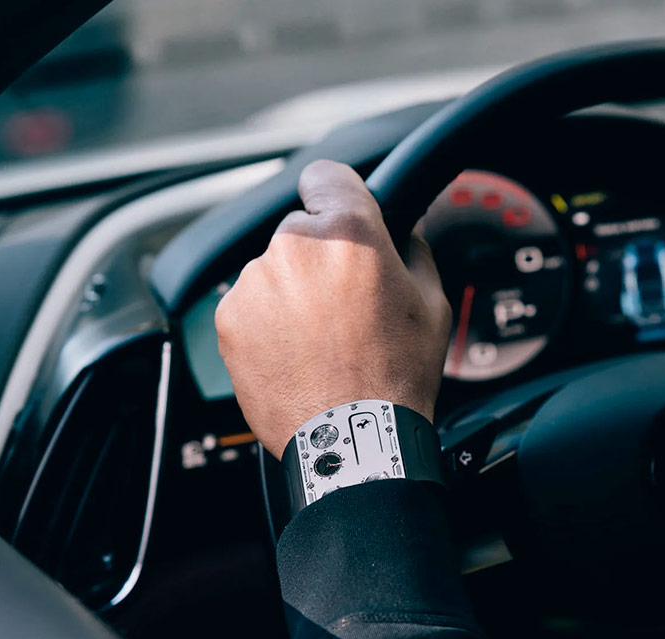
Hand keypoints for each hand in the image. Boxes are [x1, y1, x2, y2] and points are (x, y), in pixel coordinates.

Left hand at [216, 160, 450, 457]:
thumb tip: (403, 231)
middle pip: (302, 230)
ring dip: (293, 292)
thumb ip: (415, 251)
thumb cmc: (396, 377)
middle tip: (347, 303)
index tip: (338, 209)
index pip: (327, 174)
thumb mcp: (434, 305)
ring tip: (322, 339)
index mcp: (350, 233)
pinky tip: (297, 353)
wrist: (353, 437)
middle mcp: (294, 247)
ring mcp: (256, 282)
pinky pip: (251, 304)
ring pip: (275, 269)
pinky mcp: (230, 317)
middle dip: (321, 257)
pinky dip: (268, 322)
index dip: (337, 192)